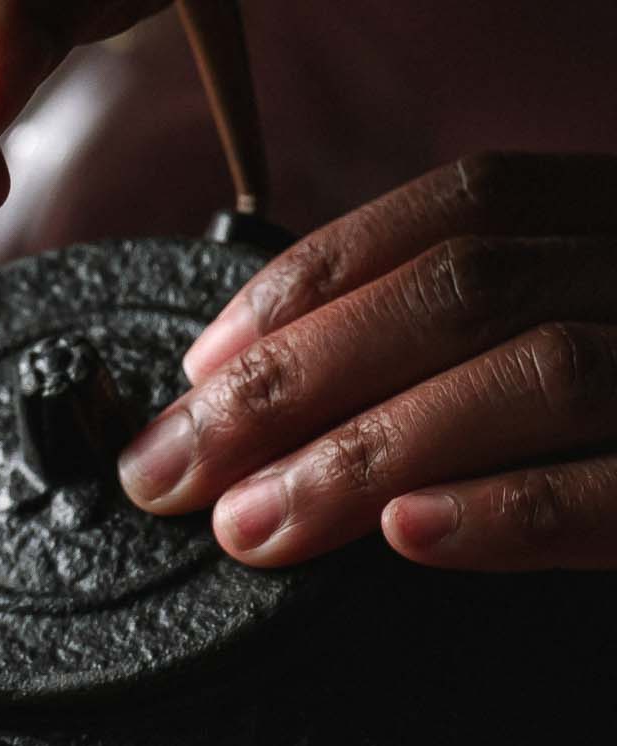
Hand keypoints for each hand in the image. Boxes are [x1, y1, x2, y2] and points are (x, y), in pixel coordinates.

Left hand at [117, 153, 616, 570]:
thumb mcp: (598, 323)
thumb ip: (489, 333)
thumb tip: (287, 388)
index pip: (466, 209)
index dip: (319, 278)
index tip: (201, 364)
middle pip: (468, 291)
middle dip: (295, 379)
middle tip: (171, 470)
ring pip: (535, 374)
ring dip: (367, 451)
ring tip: (250, 526)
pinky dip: (507, 508)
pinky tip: (407, 536)